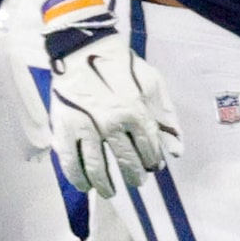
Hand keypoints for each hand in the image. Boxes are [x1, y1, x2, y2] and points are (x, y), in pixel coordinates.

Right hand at [48, 26, 180, 197]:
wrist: (80, 49)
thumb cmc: (121, 66)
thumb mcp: (153, 83)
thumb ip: (166, 117)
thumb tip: (177, 150)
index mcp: (136, 111)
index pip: (149, 148)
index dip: (152, 161)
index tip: (153, 167)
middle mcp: (111, 123)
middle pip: (126, 161)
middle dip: (133, 176)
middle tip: (136, 182)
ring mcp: (85, 128)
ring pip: (97, 167)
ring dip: (105, 184)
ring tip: (110, 191)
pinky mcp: (63, 129)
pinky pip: (70, 162)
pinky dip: (77, 178)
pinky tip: (84, 186)